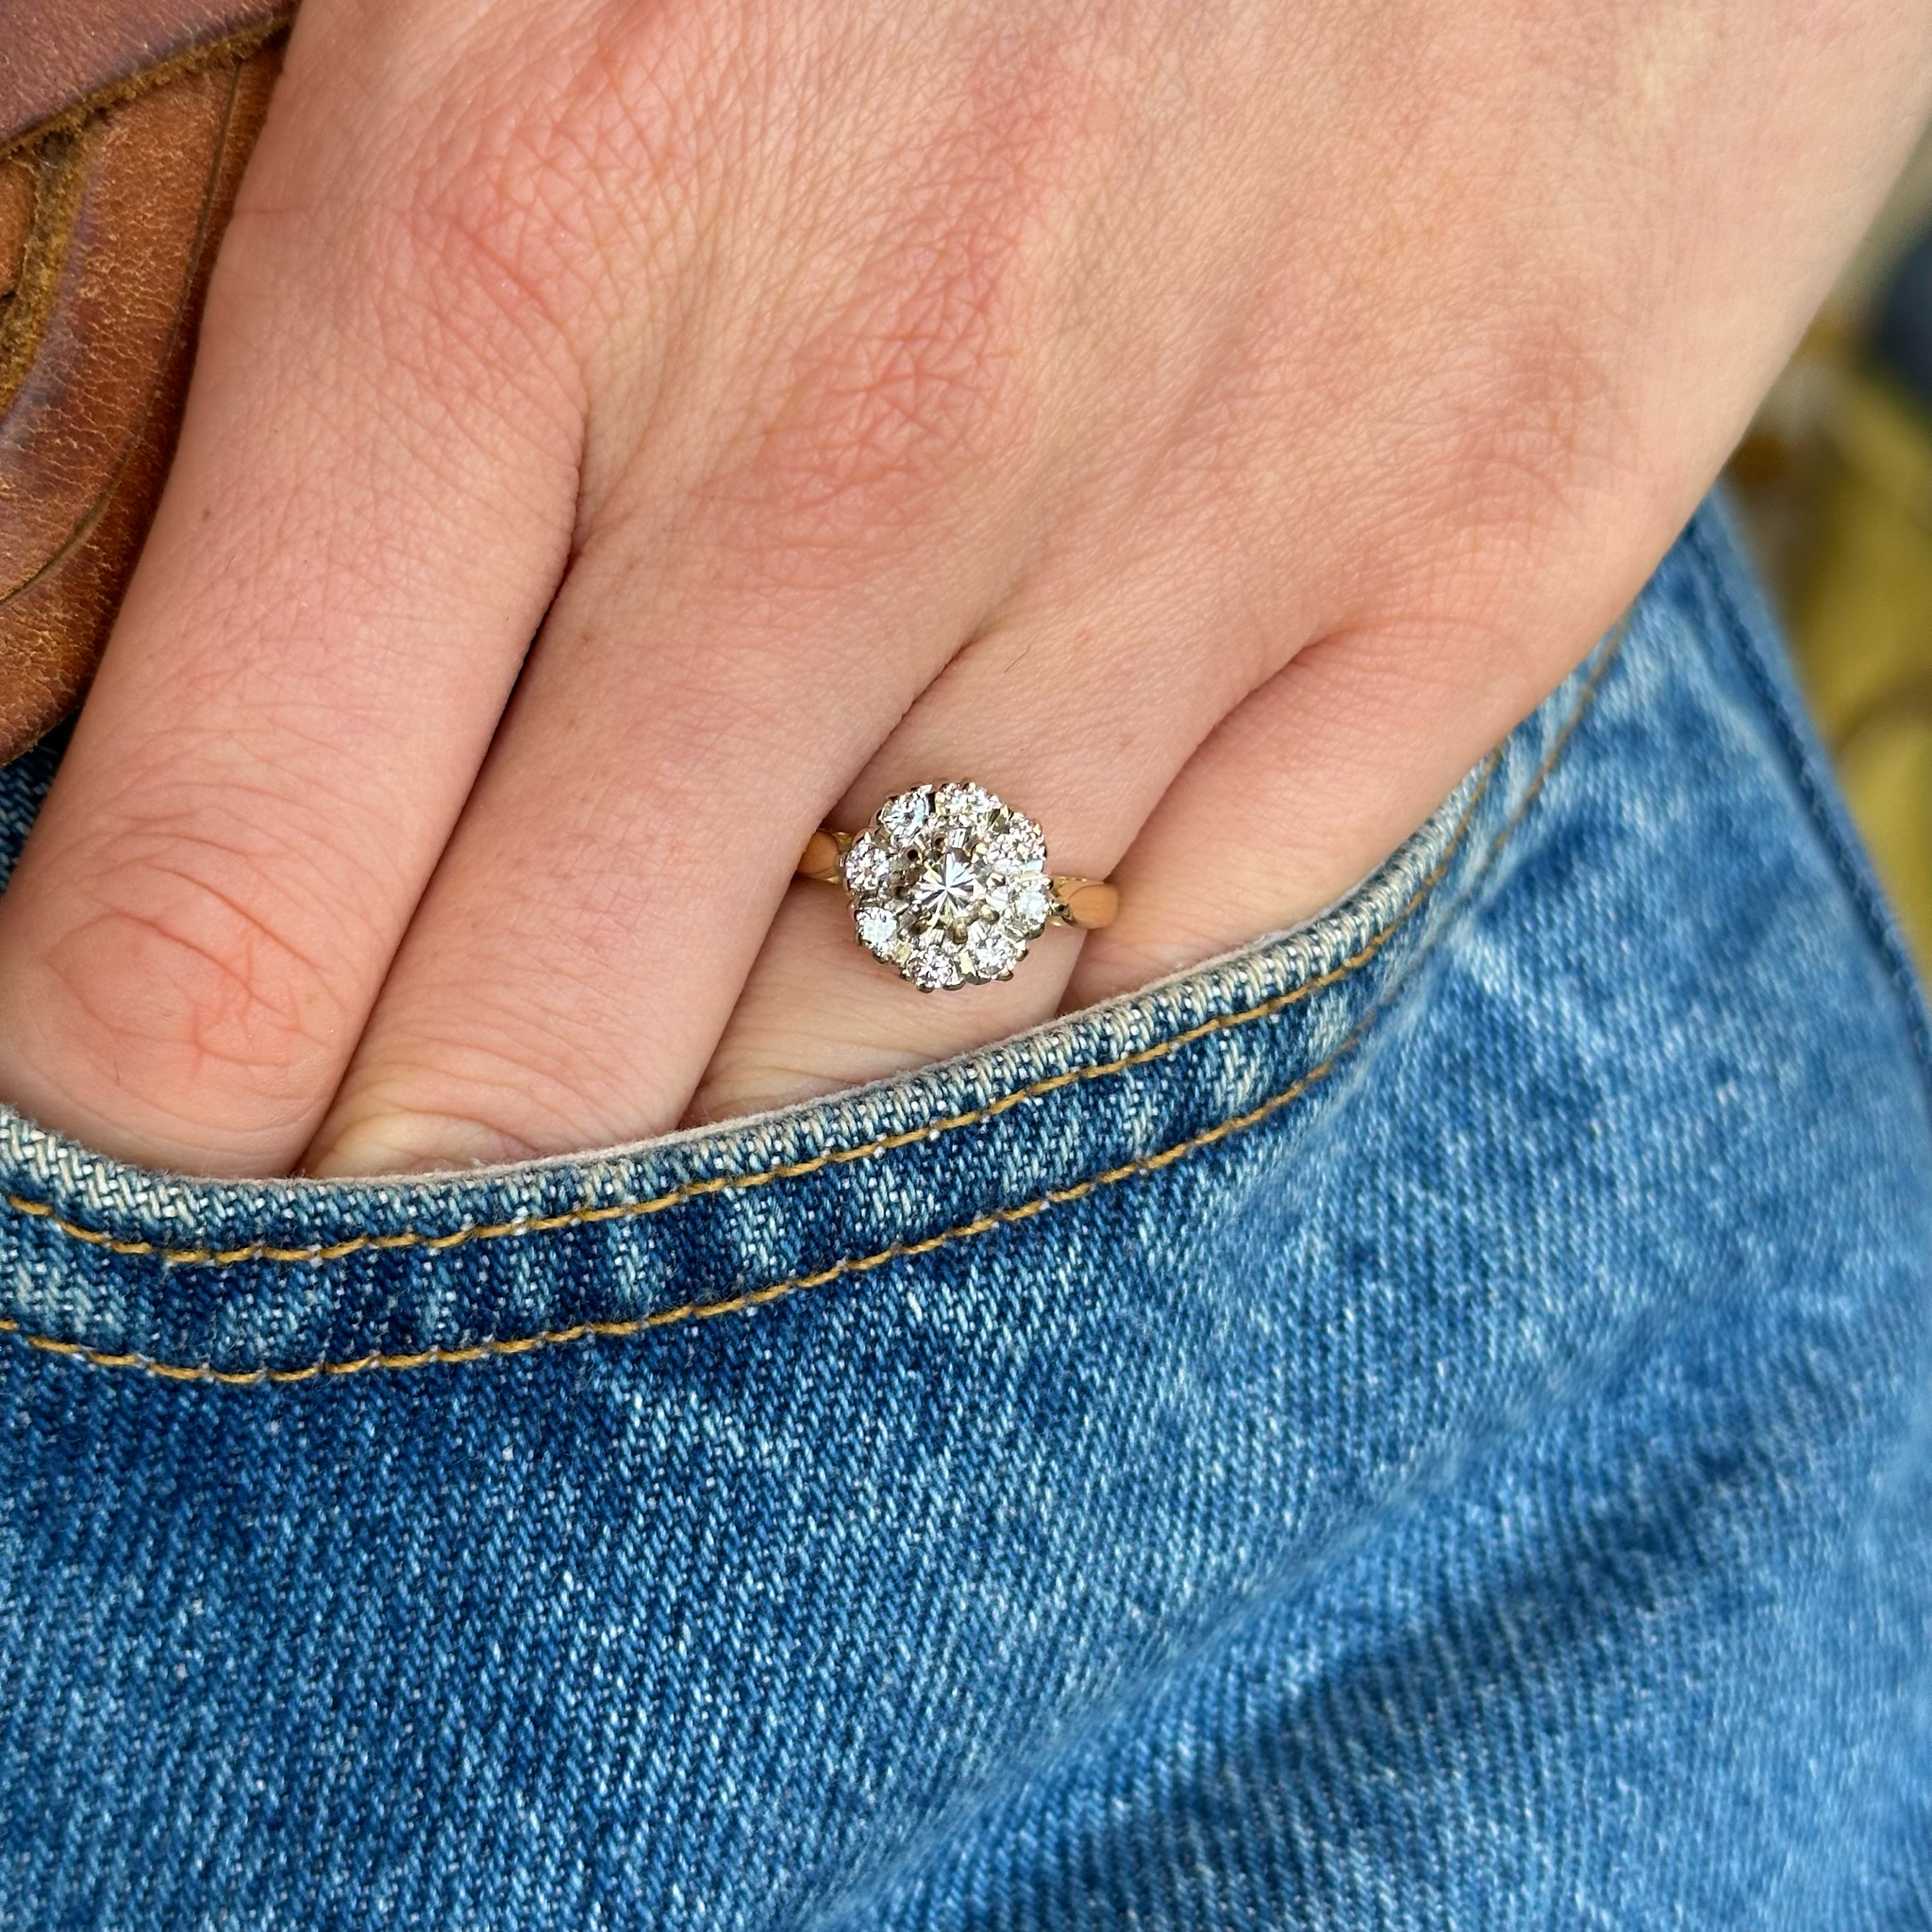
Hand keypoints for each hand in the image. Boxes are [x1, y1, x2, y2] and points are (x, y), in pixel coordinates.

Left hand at [0, 0, 1922, 1175]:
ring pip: (872, 1076)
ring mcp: (1200, 533)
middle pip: (530, 1071)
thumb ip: (160, 138)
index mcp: (522, 214)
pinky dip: (1046, 1032)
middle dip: (421, 1205)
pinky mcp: (1472, 569)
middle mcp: (857, 444)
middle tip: (391, 1193)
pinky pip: (1185, 983)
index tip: (133, 1155)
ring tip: (687, 1080)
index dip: (132, 1120)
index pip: (215, 905)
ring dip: (736, 1144)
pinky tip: (976, 964)